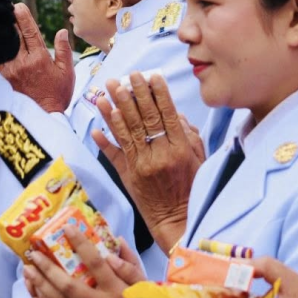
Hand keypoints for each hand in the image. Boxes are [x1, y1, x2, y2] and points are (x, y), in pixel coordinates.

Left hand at [0, 4, 74, 111]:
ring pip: (1, 46)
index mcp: (39, 58)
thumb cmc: (57, 96)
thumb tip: (62, 31)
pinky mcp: (1, 80)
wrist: (43, 118)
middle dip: (8, 21)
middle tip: (3, 10)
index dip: (23, 16)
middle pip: (12, 35)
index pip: (29, 31)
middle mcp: (23, 62)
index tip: (17, 6)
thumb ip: (64, 51)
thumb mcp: (67, 74)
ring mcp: (10, 71)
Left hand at [24, 225, 145, 297]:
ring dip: (39, 286)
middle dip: (46, 268)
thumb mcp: (145, 289)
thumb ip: (130, 265)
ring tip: (27, 272)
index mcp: (115, 291)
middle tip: (33, 255)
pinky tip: (33, 296)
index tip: (67, 229)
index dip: (80, 244)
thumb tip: (116, 242)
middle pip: (66, 285)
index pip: (95, 262)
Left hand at [92, 73, 204, 251]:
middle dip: (134, 94)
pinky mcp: (128, 177)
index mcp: (180, 149)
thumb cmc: (192, 189)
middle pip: (144, 119)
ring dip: (116, 108)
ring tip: (108, 89)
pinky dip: (105, 138)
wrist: (177, 221)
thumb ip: (190, 136)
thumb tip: (176, 113)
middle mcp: (160, 155)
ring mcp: (142, 166)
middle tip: (126, 76)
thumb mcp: (199, 161)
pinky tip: (99, 122)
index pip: (167, 115)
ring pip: (127, 132)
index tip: (150, 75)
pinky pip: (114, 154)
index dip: (158, 94)